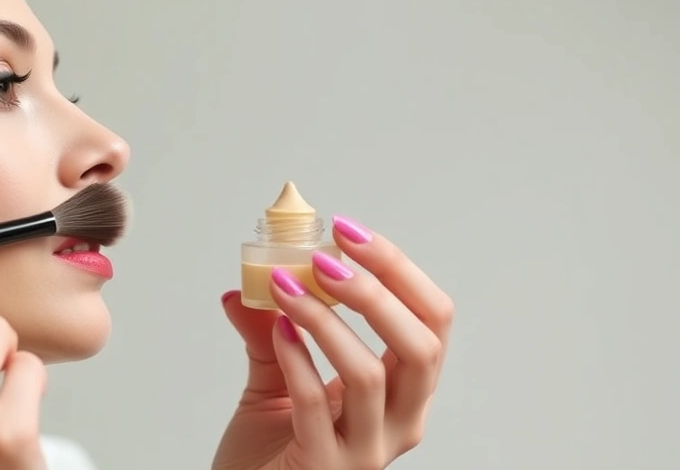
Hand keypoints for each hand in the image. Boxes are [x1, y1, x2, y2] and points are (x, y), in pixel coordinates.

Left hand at [214, 216, 452, 469]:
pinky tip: (277, 329)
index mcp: (404, 394)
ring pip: (370, 375)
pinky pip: (315, 406)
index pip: (431, 323)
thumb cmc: (269, 452)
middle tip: (326, 258)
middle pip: (421, 347)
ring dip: (325, 320)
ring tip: (286, 287)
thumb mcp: (275, 381)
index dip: (398, 270)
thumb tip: (247, 283)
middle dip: (378, 291)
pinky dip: (297, 359)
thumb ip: (270, 332)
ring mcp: (365, 453)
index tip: (348, 232)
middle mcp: (399, 424)